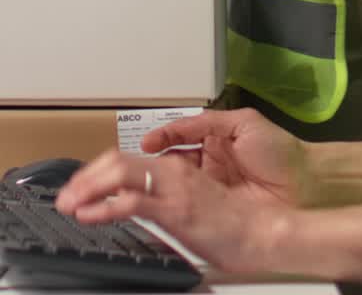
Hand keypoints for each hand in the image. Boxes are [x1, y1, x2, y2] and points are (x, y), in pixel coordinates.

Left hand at [56, 151, 284, 276]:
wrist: (264, 230)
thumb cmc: (235, 224)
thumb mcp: (192, 208)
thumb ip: (167, 204)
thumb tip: (143, 213)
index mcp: (178, 168)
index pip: (127, 161)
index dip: (98, 172)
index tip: (81, 188)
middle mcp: (173, 170)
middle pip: (117, 161)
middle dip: (85, 177)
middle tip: (66, 195)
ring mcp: (173, 187)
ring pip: (119, 173)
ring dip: (87, 187)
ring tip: (69, 202)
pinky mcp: (174, 208)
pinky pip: (130, 201)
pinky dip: (103, 206)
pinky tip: (88, 214)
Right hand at [139, 108, 311, 205]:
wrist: (304, 183)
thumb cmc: (280, 151)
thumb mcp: (245, 123)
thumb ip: (210, 121)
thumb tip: (179, 124)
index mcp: (215, 140)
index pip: (180, 137)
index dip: (163, 138)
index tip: (147, 143)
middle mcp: (209, 164)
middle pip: (173, 162)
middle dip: (155, 163)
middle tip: (139, 165)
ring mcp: (211, 188)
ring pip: (178, 184)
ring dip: (162, 184)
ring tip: (146, 182)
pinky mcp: (215, 209)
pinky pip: (191, 205)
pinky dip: (177, 203)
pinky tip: (166, 201)